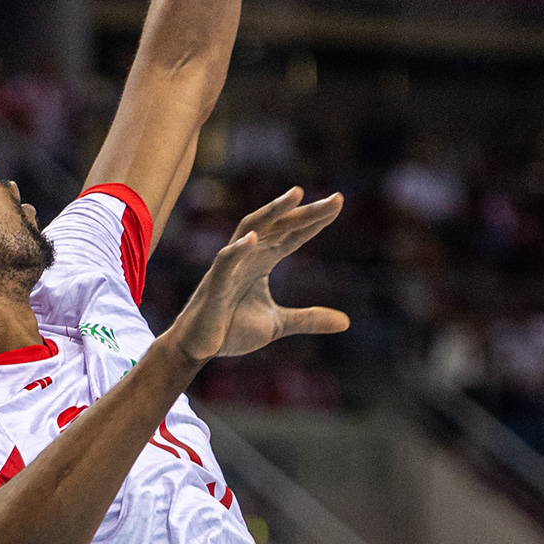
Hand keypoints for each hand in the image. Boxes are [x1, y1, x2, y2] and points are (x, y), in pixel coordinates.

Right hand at [167, 187, 347, 364]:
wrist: (198, 348)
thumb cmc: (231, 330)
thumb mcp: (278, 324)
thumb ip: (309, 319)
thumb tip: (346, 322)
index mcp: (262, 262)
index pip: (292, 236)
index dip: (314, 221)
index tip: (338, 203)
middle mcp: (248, 256)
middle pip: (280, 226)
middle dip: (307, 213)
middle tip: (336, 199)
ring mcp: (229, 267)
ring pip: (252, 229)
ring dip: (273, 212)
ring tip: (296, 195)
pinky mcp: (213, 285)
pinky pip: (225, 261)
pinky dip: (238, 250)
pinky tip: (254, 239)